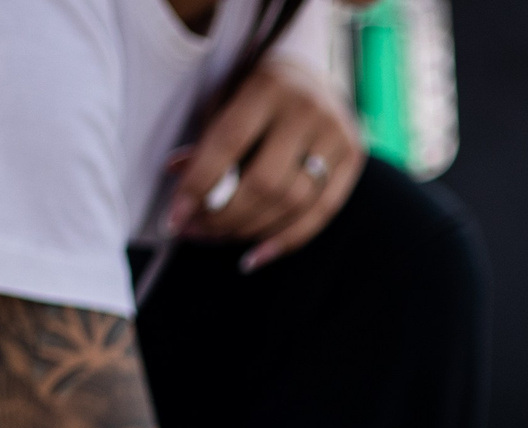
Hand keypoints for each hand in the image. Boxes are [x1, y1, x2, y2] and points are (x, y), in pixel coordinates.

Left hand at [166, 58, 362, 270]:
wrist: (312, 71)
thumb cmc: (256, 89)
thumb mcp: (226, 99)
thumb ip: (209, 138)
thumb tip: (179, 178)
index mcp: (268, 86)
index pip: (228, 144)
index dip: (199, 185)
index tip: (174, 217)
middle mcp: (308, 109)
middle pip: (264, 183)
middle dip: (224, 216)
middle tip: (194, 232)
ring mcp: (337, 135)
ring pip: (292, 202)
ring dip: (249, 230)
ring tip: (217, 238)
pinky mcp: (353, 158)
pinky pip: (321, 213)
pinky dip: (284, 240)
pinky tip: (254, 256)